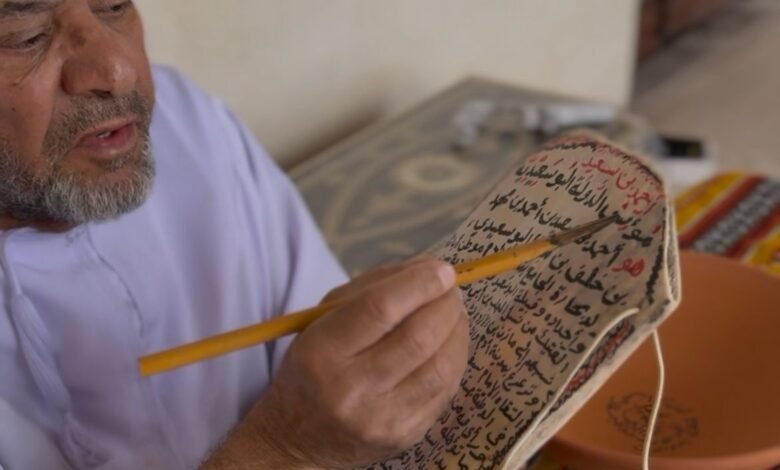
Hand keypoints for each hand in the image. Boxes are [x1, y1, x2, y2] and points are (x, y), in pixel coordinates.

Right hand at [248, 258, 468, 467]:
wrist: (297, 439)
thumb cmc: (312, 367)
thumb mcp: (321, 320)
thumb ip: (372, 287)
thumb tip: (429, 269)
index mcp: (321, 352)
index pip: (379, 309)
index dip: (419, 285)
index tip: (441, 270)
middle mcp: (349, 390)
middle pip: (416, 337)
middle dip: (445, 305)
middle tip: (452, 288)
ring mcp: (380, 419)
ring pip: (440, 367)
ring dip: (457, 330)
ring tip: (454, 312)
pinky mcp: (404, 436)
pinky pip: (445, 391)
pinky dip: (455, 359)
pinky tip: (450, 343)